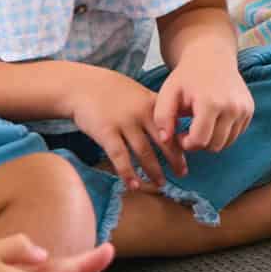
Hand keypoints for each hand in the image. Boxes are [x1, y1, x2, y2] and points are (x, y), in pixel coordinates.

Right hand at [70, 72, 185, 187]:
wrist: (80, 86)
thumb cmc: (110, 90)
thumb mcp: (137, 92)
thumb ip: (152, 107)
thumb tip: (170, 124)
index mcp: (151, 103)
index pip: (173, 125)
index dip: (182, 142)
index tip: (189, 155)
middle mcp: (141, 113)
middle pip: (164, 141)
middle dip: (175, 159)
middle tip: (182, 174)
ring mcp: (124, 123)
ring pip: (144, 152)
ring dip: (154, 171)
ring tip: (160, 184)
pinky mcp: (106, 132)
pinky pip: (120, 157)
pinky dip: (128, 173)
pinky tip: (134, 185)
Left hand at [155, 59, 254, 153]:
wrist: (211, 56)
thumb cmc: (187, 76)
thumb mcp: (168, 93)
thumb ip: (162, 118)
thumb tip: (165, 140)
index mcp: (211, 103)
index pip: (200, 141)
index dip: (186, 144)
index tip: (179, 134)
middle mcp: (232, 107)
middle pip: (215, 146)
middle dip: (199, 144)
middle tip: (188, 132)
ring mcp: (244, 109)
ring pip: (227, 143)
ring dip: (211, 140)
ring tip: (200, 126)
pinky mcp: (249, 110)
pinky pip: (236, 134)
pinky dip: (223, 133)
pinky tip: (212, 120)